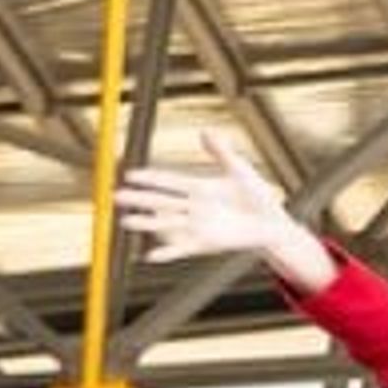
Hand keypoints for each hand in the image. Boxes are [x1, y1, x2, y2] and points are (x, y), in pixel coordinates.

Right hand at [115, 132, 330, 290]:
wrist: (272, 223)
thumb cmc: (258, 195)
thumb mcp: (239, 170)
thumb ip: (221, 152)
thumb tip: (204, 131)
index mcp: (199, 188)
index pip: (168, 181)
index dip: (150, 178)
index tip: (128, 174)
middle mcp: (193, 207)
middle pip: (160, 201)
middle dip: (139, 199)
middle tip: (114, 196)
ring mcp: (198, 226)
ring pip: (166, 223)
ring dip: (146, 223)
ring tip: (126, 222)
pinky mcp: (206, 243)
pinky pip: (182, 248)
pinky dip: (167, 252)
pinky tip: (150, 256)